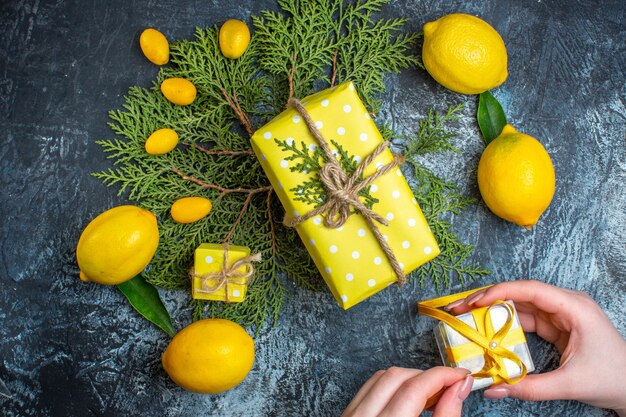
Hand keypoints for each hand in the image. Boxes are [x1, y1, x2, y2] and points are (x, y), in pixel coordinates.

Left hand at [341, 366, 472, 416]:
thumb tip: (459, 387)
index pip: (415, 388)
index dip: (443, 376)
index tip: (462, 376)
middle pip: (396, 377)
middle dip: (426, 376)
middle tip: (450, 387)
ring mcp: (350, 416)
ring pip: (380, 378)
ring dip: (408, 379)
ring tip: (430, 395)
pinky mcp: (346, 416)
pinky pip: (367, 389)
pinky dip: (390, 387)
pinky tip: (406, 399)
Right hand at [446, 280, 625, 415]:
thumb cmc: (613, 379)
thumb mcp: (570, 384)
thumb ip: (529, 387)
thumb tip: (493, 389)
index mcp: (575, 308)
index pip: (531, 290)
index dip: (500, 292)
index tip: (474, 301)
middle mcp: (566, 304)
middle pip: (520, 294)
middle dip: (488, 300)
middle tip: (460, 309)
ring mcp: (560, 314)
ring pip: (519, 306)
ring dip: (493, 312)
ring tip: (467, 318)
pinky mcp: (556, 326)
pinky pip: (525, 320)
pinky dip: (505, 325)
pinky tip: (487, 331)